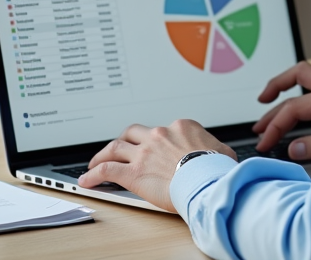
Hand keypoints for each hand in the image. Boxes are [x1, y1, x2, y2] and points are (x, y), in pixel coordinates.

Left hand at [78, 120, 236, 211]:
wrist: (207, 182)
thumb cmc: (216, 170)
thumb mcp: (222, 152)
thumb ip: (215, 148)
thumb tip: (220, 155)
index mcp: (181, 127)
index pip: (163, 130)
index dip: (154, 139)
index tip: (152, 148)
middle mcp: (159, 135)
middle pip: (133, 133)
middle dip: (124, 140)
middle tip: (119, 148)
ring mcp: (144, 152)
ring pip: (115, 147)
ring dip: (102, 154)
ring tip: (95, 162)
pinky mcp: (133, 172)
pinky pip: (107, 169)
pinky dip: (94, 173)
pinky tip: (87, 180)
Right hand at [253, 61, 310, 160]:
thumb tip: (293, 148)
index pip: (295, 108)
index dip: (275, 126)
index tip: (265, 143)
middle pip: (297, 74)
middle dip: (273, 91)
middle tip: (259, 118)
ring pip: (307, 75)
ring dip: (286, 86)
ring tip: (269, 102)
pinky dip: (301, 91)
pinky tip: (298, 106)